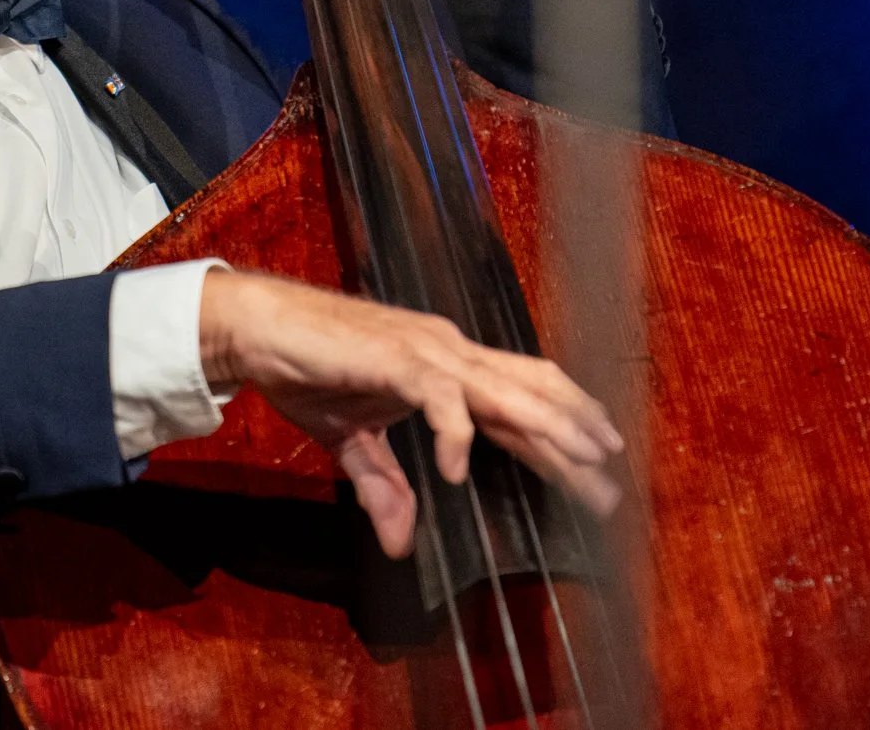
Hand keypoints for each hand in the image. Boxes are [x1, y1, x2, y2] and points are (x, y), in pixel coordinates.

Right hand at [199, 268, 624, 558]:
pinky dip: (454, 432)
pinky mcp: (393, 358)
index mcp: (448, 367)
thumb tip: (399, 543)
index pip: (522, 398)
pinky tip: (458, 470)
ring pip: (503, 389)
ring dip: (546, 427)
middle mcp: (449, 352)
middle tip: (610, 477)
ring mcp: (426, 351)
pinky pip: (437, 396)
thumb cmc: (307, 369)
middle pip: (531, 392)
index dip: (565, 428)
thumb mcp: (352, 442)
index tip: (599, 465)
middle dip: (575, 433)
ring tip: (580, 462)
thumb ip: (382, 485)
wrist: (259, 327)